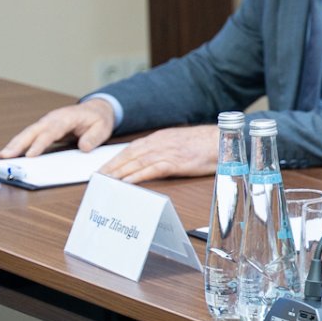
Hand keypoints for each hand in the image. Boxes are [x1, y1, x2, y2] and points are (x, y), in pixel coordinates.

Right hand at [0, 100, 115, 158]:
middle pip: (33, 131)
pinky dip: (19, 144)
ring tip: (3, 156)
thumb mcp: (102, 128)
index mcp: (66, 118)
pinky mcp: (44, 129)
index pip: (51, 131)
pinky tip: (11, 154)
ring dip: (14, 144)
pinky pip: (30, 137)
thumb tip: (84, 147)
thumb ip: (94, 138)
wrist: (95, 110)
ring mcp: (46, 124)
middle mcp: (52, 119)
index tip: (30, 154)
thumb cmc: (97, 118)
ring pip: (27, 134)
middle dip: (18, 143)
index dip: (39, 143)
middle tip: (5, 155)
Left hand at [99, 126, 218, 182]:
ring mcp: (167, 152)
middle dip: (111, 167)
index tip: (105, 168)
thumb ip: (167, 150)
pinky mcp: (175, 162)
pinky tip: (126, 183)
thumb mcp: (182, 144)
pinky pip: (151, 170)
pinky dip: (137, 176)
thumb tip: (156, 161)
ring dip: (119, 173)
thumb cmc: (207, 144)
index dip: (116, 159)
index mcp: (160, 137)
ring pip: (136, 163)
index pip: (131, 148)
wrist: (224, 139)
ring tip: (106, 182)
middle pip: (129, 155)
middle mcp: (160, 143)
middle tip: (97, 177)